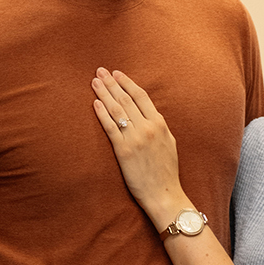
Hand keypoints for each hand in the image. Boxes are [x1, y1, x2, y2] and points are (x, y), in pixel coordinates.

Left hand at [91, 68, 184, 224]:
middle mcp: (147, 128)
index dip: (128, 83)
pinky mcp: (123, 151)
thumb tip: (149, 115)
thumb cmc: (166, 171)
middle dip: (112, 83)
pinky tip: (95, 103)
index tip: (117, 73)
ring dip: (104, 93)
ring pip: (117, 110)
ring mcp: (135, 138)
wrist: (164, 193)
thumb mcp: (169, 143)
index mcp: (160, 124)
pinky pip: (110, 127)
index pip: (141, 97)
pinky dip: (102, 114)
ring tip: (94, 82)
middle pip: (126, 99)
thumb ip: (159, 127)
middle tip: (100, 71)